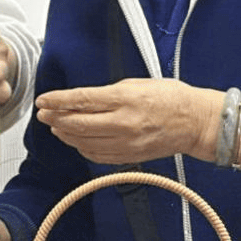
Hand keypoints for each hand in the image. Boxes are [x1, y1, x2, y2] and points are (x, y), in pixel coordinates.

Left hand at [35, 78, 223, 164]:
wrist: (196, 122)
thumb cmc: (172, 98)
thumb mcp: (138, 83)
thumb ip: (109, 93)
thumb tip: (84, 99)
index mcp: (125, 99)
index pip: (81, 100)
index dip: (57, 101)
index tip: (43, 100)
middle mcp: (124, 123)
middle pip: (78, 124)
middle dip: (55, 119)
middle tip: (43, 114)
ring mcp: (127, 143)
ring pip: (84, 142)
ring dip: (66, 134)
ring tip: (56, 126)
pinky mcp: (130, 156)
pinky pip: (98, 155)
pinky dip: (82, 148)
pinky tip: (76, 140)